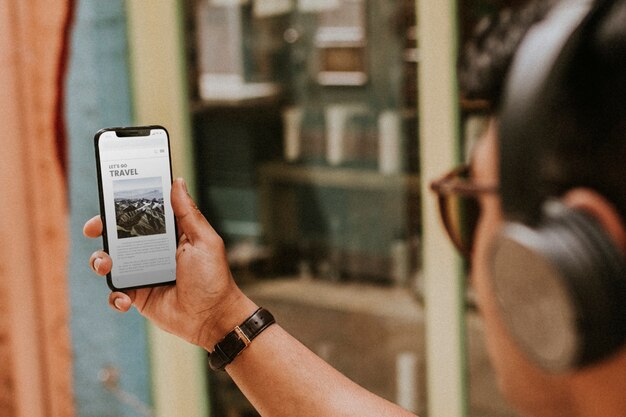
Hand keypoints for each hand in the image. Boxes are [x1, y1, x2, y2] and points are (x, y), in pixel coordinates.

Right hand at [83, 178, 257, 348]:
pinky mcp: (138, 296)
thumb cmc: (213, 278)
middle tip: (93, 229)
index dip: (124, 205)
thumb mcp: (204, 240)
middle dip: (102, 229)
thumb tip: (177, 182)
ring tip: (106, 265)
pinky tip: (125, 299)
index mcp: (169, 234)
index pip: (142, 213)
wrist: (213, 319)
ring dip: (101, 261)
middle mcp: (153, 251)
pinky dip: (114, 296)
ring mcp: (144, 273)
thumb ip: (187, 213)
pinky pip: (115, 293)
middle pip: (119, 235)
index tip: (108, 198)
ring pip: (111, 262)